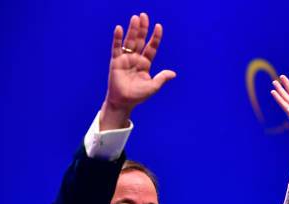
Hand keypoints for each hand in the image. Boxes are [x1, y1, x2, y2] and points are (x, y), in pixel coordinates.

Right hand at [101, 13, 175, 129]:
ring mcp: (125, 59)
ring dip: (132, 30)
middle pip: (140, 40)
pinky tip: (119, 28)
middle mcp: (136, 58)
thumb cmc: (138, 96)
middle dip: (142, 28)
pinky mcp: (115, 61)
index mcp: (145, 63)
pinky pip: (116, 47)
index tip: (158, 26)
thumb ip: (161, 79)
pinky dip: (117, 38)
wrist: (123, 102)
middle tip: (144, 15)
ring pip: (130, 41)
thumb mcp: (152, 87)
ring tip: (135, 18)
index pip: (151, 47)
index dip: (155, 37)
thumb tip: (173, 74)